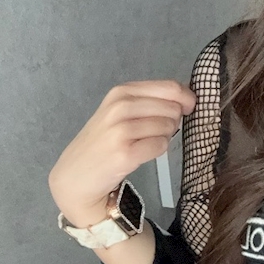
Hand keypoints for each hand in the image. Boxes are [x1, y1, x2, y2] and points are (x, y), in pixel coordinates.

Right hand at [48, 80, 196, 226]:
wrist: (75, 176)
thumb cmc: (104, 141)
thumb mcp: (122, 111)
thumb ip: (152, 100)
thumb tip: (189, 98)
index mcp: (122, 91)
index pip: (170, 87)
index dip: (186, 99)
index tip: (186, 109)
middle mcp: (120, 106)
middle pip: (173, 108)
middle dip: (172, 121)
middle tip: (151, 132)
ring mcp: (121, 130)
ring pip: (169, 127)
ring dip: (163, 137)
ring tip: (142, 143)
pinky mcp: (125, 153)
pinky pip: (161, 146)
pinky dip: (157, 151)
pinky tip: (139, 154)